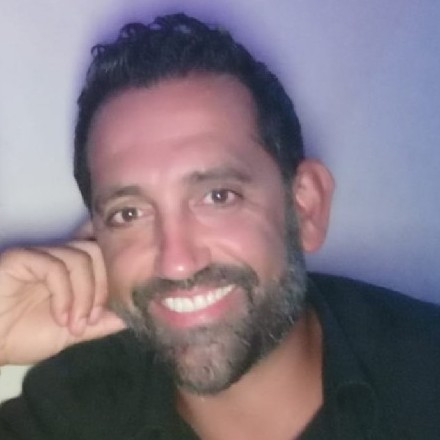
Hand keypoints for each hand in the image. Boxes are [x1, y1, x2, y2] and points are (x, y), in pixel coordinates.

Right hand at [0, 240, 125, 365]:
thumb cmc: (24, 335)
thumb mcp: (73, 331)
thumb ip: (102, 321)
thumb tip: (133, 314)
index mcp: (73, 271)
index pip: (104, 257)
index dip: (115, 279)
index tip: (115, 309)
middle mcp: (59, 258)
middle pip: (97, 252)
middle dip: (103, 287)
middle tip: (92, 319)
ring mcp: (41, 255)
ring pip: (80, 258)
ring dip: (85, 295)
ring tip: (74, 323)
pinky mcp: (22, 258)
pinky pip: (55, 266)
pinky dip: (64, 293)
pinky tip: (60, 316)